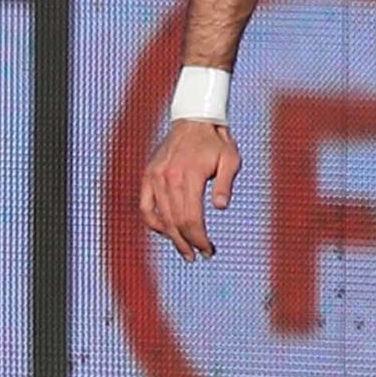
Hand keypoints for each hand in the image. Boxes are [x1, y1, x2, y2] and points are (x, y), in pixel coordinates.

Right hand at [141, 118, 240, 262]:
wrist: (194, 121)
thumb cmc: (216, 143)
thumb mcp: (230, 159)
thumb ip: (224, 184)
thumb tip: (220, 207)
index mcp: (188, 175)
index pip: (191, 218)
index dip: (199, 238)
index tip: (209, 250)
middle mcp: (167, 178)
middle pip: (175, 222)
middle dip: (188, 242)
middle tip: (199, 256)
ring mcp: (154, 177)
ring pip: (159, 217)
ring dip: (172, 238)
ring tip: (185, 251)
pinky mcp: (148, 176)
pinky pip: (145, 207)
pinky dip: (153, 223)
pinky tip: (165, 233)